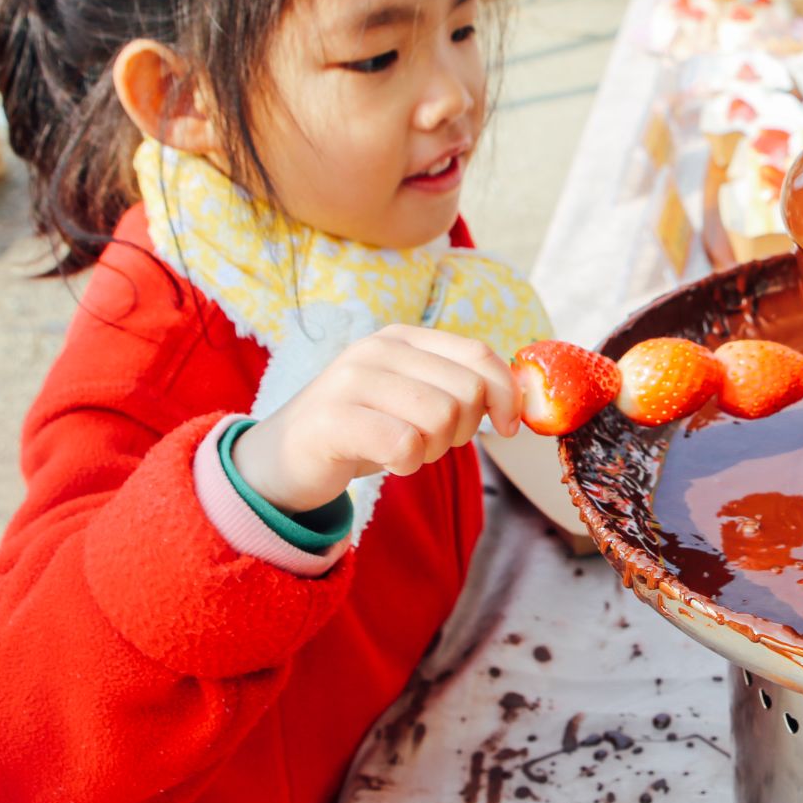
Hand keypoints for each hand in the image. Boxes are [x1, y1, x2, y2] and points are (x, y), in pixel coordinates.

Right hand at [232, 326, 520, 510]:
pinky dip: (407, 464)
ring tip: (404, 449)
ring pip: (440, 418)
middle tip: (430, 443)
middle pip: (466, 392)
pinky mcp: (332, 418)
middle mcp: (378, 349)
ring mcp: (351, 380)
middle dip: (462, 431)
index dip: (507, 393)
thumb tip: (520, 401)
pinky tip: (387, 462)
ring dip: (433, 450)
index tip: (508, 428)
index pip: (479, 353)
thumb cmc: (361, 430)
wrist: (282, 460)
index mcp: (403, 338)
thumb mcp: (412, 399)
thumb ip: (458, 389)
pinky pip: (405, 444)